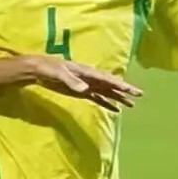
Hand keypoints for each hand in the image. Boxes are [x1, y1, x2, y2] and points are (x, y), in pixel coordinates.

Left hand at [28, 56, 143, 111]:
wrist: (38, 70)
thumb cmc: (49, 68)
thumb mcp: (60, 74)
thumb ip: (72, 81)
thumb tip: (86, 89)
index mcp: (87, 72)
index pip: (107, 79)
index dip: (120, 84)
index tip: (132, 90)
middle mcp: (89, 78)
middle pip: (110, 85)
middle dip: (124, 90)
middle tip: (139, 95)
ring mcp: (85, 85)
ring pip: (106, 92)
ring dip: (118, 98)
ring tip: (131, 105)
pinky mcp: (80, 92)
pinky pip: (97, 98)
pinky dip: (106, 103)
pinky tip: (115, 110)